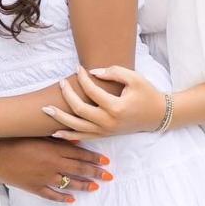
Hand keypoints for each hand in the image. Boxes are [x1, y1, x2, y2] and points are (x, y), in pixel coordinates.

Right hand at [0, 137, 111, 203]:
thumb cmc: (12, 138)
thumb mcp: (36, 133)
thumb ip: (56, 137)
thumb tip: (74, 139)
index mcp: (53, 149)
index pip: (80, 154)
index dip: (94, 158)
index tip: (106, 161)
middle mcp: (53, 164)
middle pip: (79, 169)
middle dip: (96, 173)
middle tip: (109, 176)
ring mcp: (44, 177)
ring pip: (69, 183)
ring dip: (84, 186)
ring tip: (95, 187)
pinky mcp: (34, 187)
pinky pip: (52, 195)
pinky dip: (62, 198)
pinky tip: (71, 200)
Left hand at [45, 65, 165, 140]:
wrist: (158, 115)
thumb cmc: (147, 94)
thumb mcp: (134, 78)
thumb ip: (113, 72)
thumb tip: (92, 72)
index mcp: (116, 107)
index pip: (92, 91)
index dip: (83, 78)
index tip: (78, 67)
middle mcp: (108, 122)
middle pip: (79, 110)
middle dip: (66, 95)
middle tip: (60, 83)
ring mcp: (106, 131)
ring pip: (77, 127)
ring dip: (60, 119)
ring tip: (46, 110)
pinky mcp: (105, 135)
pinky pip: (83, 138)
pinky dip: (68, 136)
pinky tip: (55, 133)